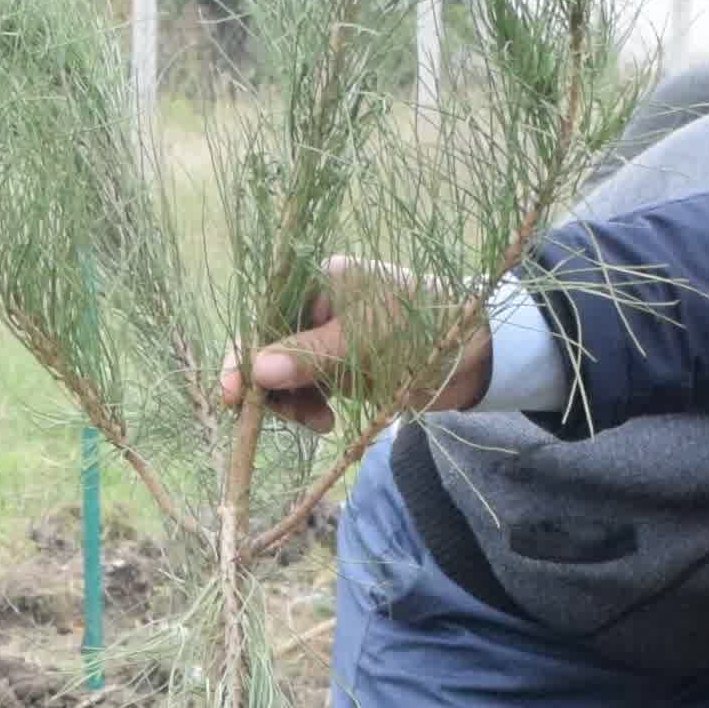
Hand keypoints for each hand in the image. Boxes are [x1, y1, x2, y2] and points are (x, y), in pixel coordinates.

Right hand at [233, 255, 482, 434]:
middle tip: (287, 418)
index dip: (243, 352)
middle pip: (266, 349)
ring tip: (319, 423)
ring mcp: (327, 342)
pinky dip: (310, 410)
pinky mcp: (340, 370)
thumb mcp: (365, 341)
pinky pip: (308, 391)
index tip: (233, 393)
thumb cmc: (423, 328)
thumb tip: (257, 371)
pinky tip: (327, 424)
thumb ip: (310, 356)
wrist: (475, 353)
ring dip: (292, 404)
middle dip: (269, 387)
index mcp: (319, 282)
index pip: (263, 314)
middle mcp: (316, 310)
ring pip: (284, 376)